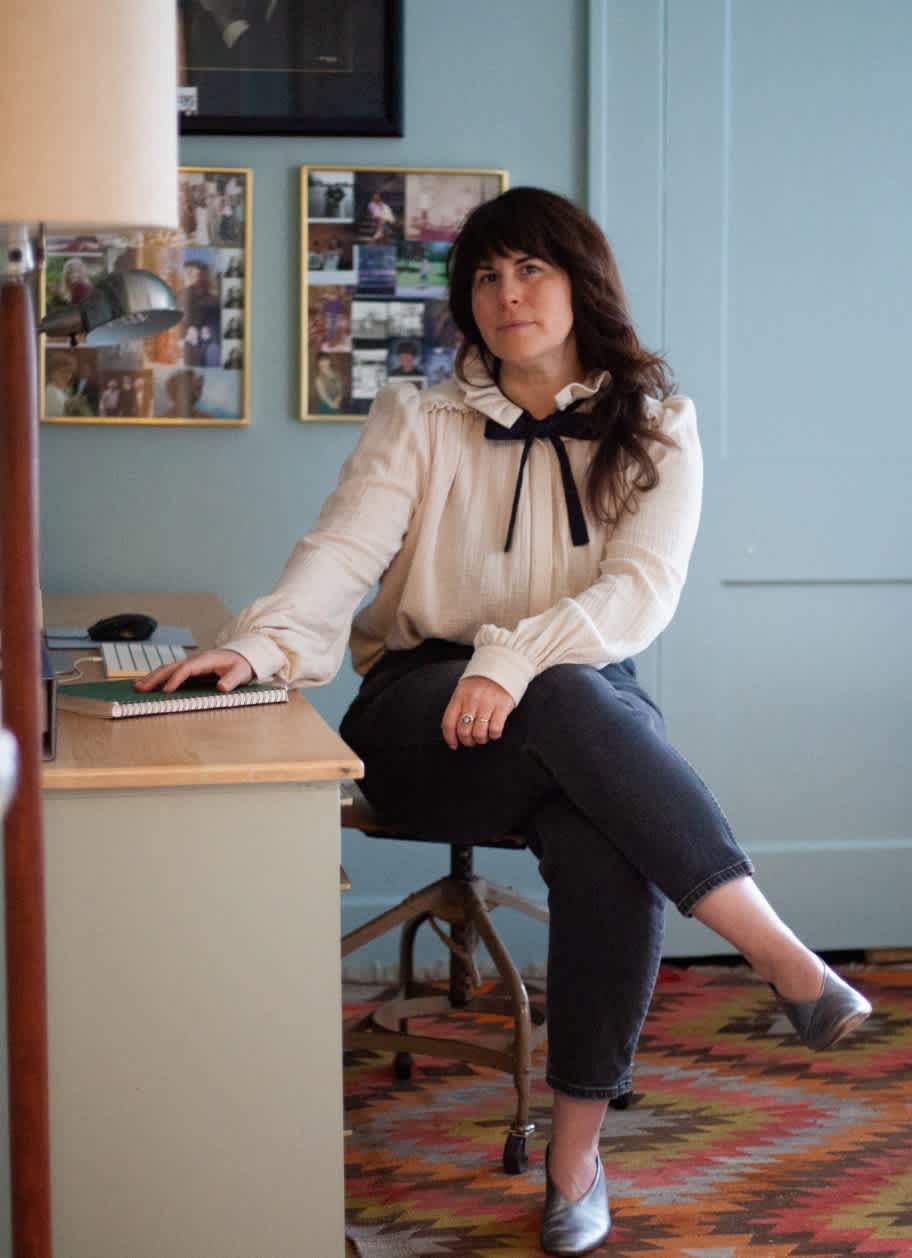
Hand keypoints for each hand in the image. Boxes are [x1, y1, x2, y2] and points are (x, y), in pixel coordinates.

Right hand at [133, 648, 253, 693]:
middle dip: (155, 678)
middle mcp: (194, 660)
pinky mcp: (189, 668)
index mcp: (205, 660)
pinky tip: (147, 683)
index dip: (175, 680)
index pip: (186, 669)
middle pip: (170, 667)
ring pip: (167, 668)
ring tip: (137, 686)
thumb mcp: (240, 672)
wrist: (242, 655)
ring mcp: (190, 663)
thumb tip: (222, 687)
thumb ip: (232, 680)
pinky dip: (157, 677)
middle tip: (140, 688)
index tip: (166, 691)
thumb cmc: (241, 664)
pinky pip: (170, 671)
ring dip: (152, 677)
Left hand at [441, 676, 514, 749]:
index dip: (450, 738)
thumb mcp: (463, 691)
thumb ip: (457, 708)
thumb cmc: (480, 683)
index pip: (449, 723)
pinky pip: (495, 729)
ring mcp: (487, 704)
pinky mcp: (502, 707)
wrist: (500, 669)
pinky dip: (494, 735)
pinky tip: (493, 731)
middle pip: (463, 731)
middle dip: (467, 741)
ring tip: (483, 736)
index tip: (453, 744)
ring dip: (480, 740)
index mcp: (459, 697)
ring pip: (479, 733)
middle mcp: (471, 701)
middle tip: (471, 740)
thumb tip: (453, 731)